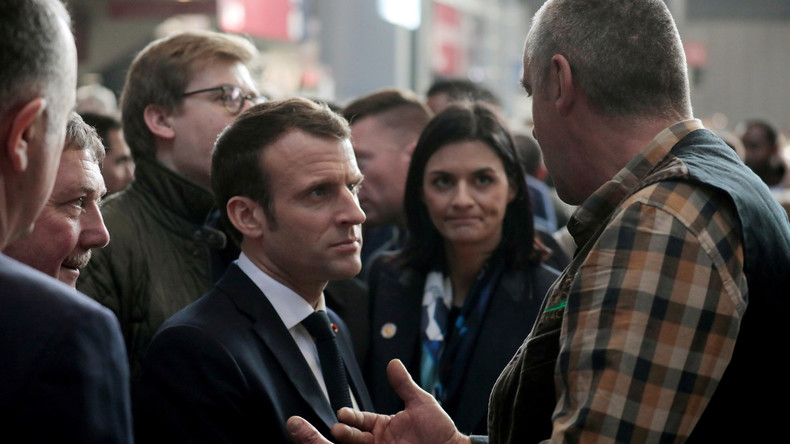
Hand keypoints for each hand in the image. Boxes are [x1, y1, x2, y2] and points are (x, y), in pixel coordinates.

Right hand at [288, 359, 469, 443]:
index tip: (341, 411)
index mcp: (383, 429)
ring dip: (332, 441)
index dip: (350, 417)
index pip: (359, 422)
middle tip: (308, 425)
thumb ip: (404, 385)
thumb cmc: (441, 433)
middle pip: (346, 439)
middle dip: (327, 433)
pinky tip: (332, 442)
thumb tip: (393, 363)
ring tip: (328, 433)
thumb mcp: (421, 404)